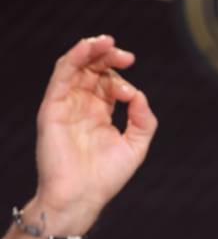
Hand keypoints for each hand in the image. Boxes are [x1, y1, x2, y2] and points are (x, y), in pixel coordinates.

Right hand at [33, 35, 157, 230]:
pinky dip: (74, 58)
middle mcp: (81, 106)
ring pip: (75, 67)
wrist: (83, 196)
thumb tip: (138, 94)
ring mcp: (66, 105)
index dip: (122, 80)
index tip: (130, 95)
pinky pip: (61, 76)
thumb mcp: (136, 145)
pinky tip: (88, 48)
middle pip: (92, 70)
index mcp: (100, 113)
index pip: (109, 83)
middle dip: (108, 57)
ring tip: (106, 42)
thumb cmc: (107, 176)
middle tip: (125, 55)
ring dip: (90, 50)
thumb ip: (143, 119)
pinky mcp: (52, 108)